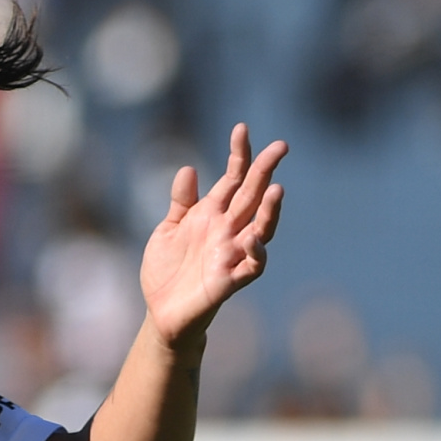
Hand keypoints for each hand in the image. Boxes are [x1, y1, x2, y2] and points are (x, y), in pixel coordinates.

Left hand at [142, 124, 286, 348]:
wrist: (160, 312)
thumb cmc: (167, 270)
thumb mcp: (167, 230)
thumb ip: (181, 202)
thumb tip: (188, 168)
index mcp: (213, 214)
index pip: (233, 178)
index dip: (239, 154)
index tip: (241, 128)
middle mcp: (228, 230)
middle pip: (252, 196)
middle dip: (265, 171)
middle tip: (280, 146)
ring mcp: (231, 254)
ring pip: (261, 228)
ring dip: (269, 210)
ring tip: (275, 189)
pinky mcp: (229, 281)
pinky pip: (251, 267)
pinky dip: (255, 254)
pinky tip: (254, 241)